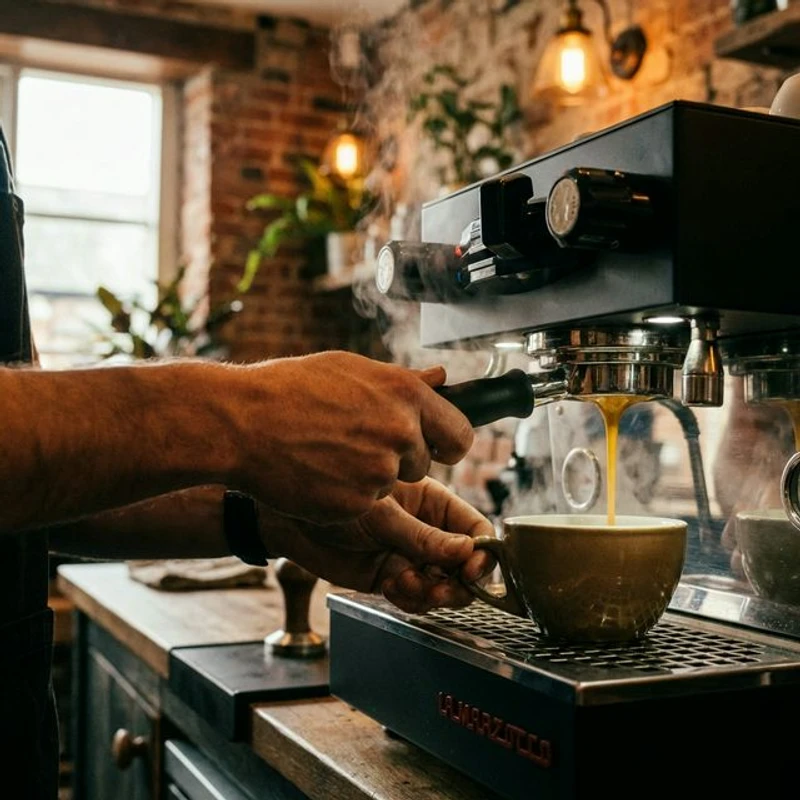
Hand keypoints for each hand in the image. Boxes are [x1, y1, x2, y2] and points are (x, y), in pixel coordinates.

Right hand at [233, 351, 473, 523]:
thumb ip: (403, 380)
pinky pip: (365, 504)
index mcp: (407, 395)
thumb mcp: (351, 368)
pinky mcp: (356, 505)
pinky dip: (346, 495)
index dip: (446, 443)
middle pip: (423, 463)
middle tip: (356, 443)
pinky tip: (319, 473)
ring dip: (370, 477)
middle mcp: (401, 433)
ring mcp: (379, 472)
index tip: (435, 446)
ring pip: (391, 485)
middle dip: (399, 458)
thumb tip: (441, 378)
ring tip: (330, 452)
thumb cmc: (289, 389)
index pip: (460, 435)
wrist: (240, 423)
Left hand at [262, 476, 495, 613]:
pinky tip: (393, 586)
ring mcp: (412, 556)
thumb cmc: (335, 501)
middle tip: (439, 589)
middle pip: (466, 565)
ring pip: (444, 586)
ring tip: (409, 584)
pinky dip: (411, 599)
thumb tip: (465, 552)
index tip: (471, 570)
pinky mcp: (393, 578)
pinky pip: (417, 598)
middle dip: (458, 583)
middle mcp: (428, 530)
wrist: (291, 523)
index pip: (475, 529)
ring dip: (433, 594)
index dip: (482, 553)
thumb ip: (422, 536)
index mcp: (434, 503)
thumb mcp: (383, 515)